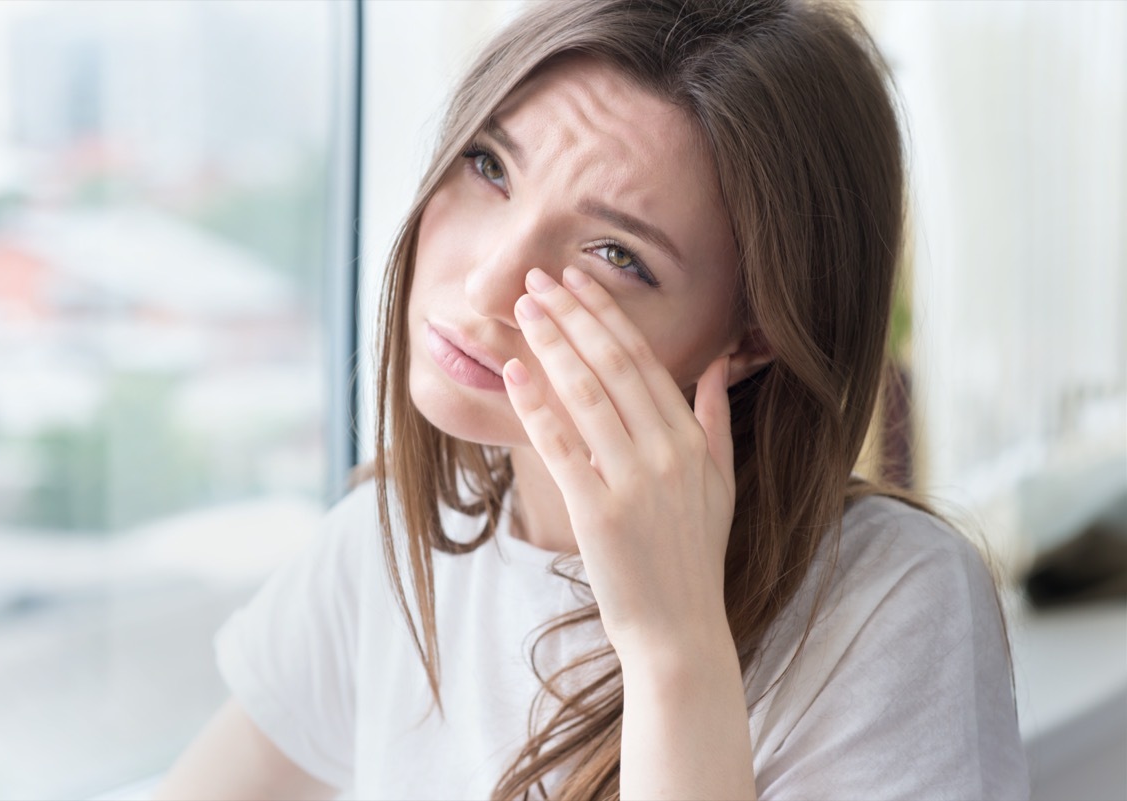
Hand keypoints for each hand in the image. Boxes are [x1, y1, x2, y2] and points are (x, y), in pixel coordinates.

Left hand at [503, 266, 736, 663]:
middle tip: (539, 277)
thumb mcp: (720, 483)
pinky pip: (561, 447)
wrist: (679, 629)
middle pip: (614, 366)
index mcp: (691, 441)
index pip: (646, 361)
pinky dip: (536, 405)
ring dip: (552, 345)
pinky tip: (513, 371)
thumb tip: (721, 361)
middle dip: (574, 315)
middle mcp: (666, 453)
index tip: (579, 280)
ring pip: (587, 395)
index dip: (608, 316)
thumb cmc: (694, 556)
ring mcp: (632, 483)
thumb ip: (715, 418)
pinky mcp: (597, 513)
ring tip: (523, 308)